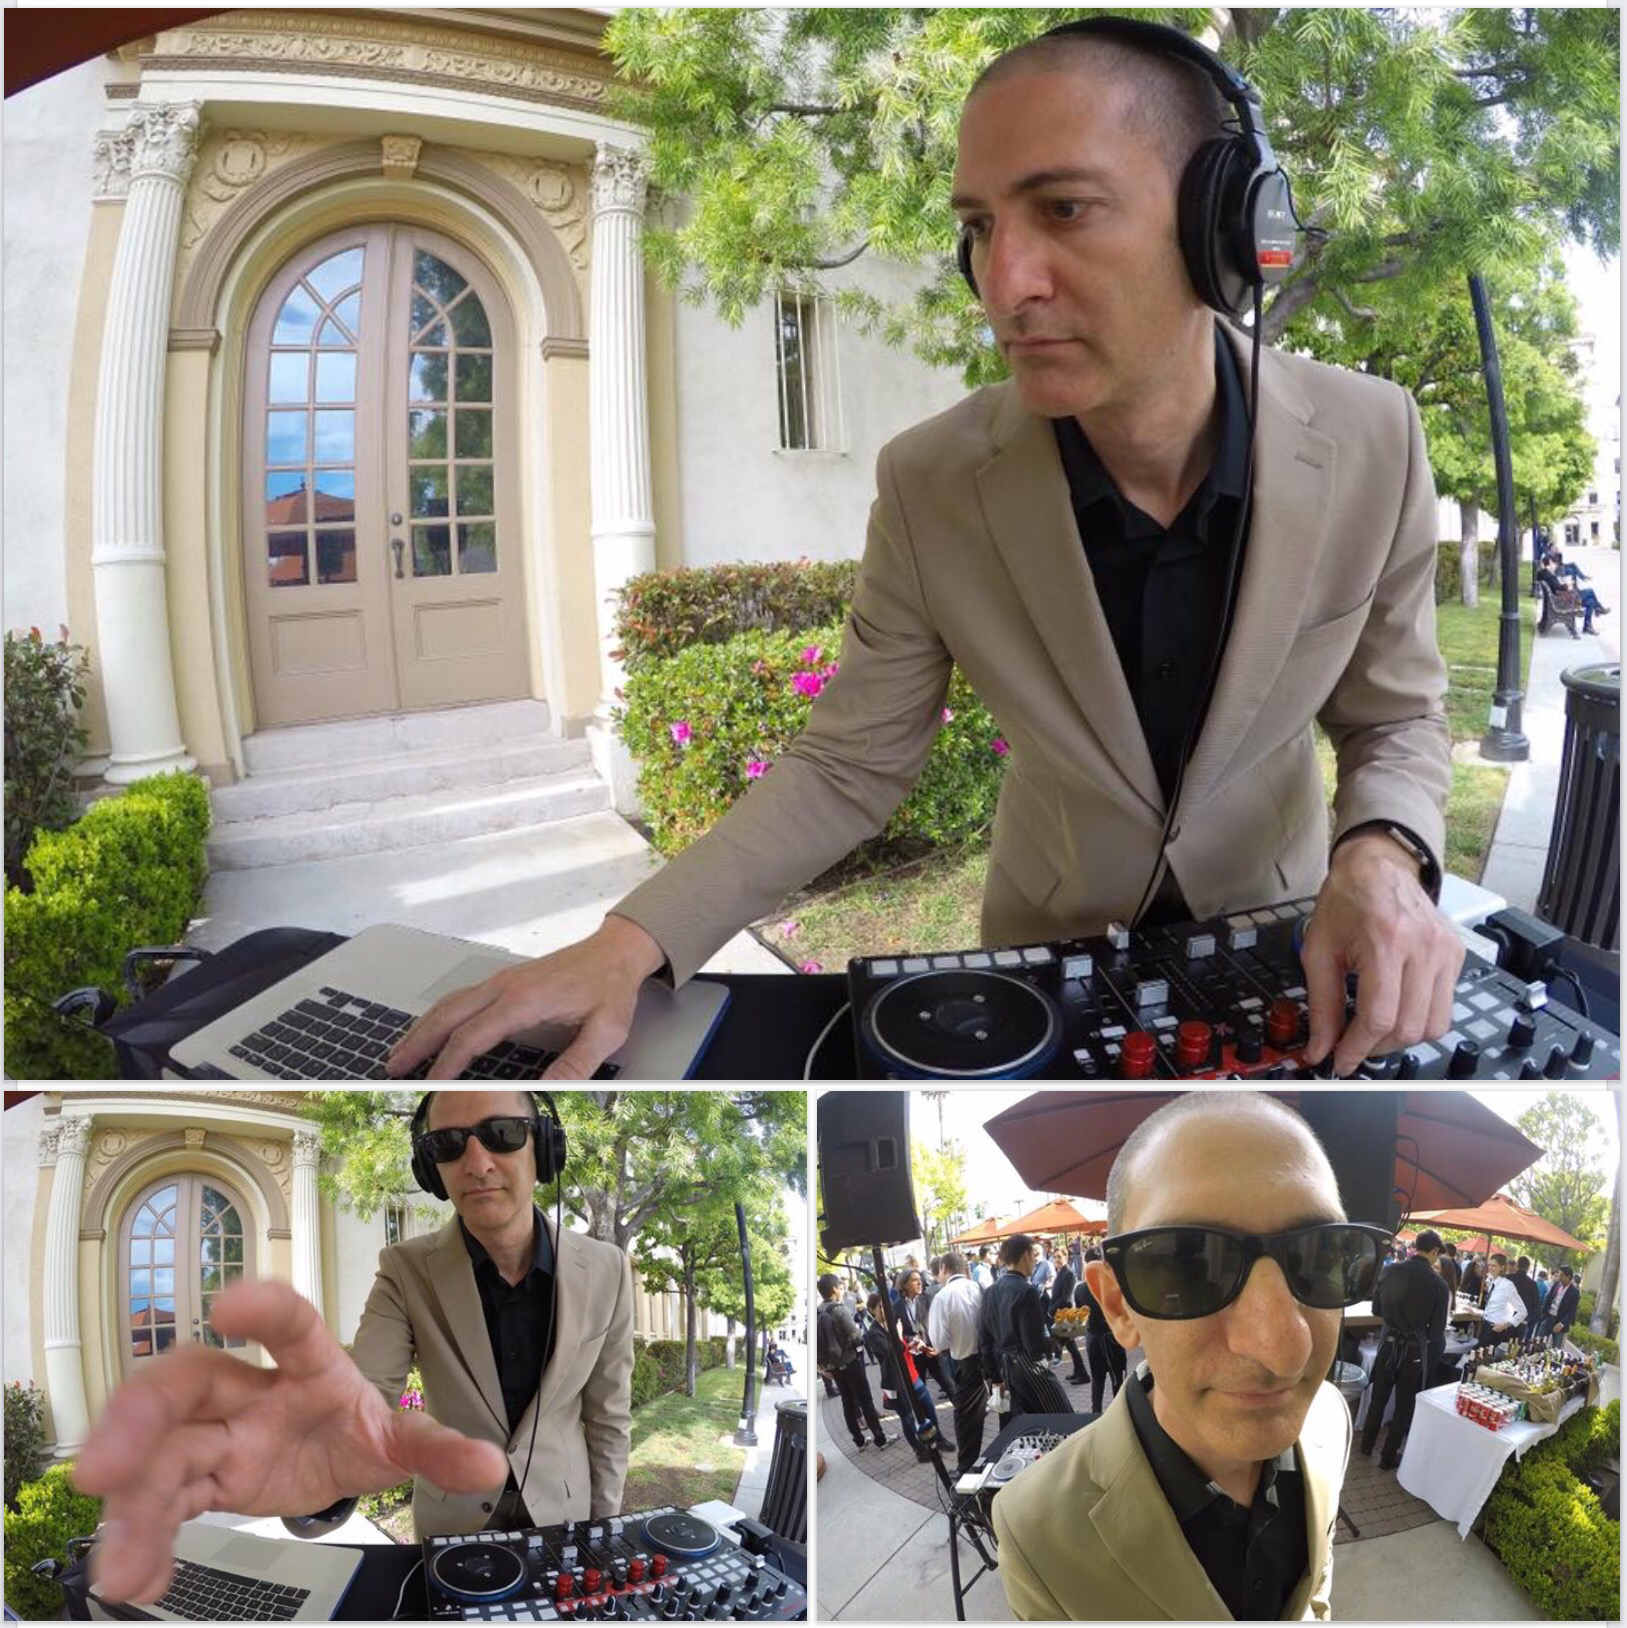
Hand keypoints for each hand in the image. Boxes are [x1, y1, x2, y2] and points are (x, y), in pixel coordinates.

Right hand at [73, 1281, 505, 1604]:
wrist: (330, 1454)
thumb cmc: (353, 1424)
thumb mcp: (399, 1439)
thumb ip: (437, 1448)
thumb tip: (489, 1463)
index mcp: (311, 1364)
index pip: (291, 1323)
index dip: (262, 1307)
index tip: (228, 1305)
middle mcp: (250, 1389)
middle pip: (188, 1380)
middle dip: (141, 1414)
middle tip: (105, 1465)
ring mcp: (216, 1432)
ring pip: (160, 1451)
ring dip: (131, 1504)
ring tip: (119, 1561)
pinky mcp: (197, 1476)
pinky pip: (160, 1501)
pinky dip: (143, 1538)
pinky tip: (135, 1574)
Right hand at [387, 915, 665, 1079]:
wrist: (615, 952)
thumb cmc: (610, 988)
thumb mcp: (605, 1032)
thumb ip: (576, 1063)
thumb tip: (545, 1089)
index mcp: (524, 1000)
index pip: (473, 1035)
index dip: (447, 1062)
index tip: (429, 1083)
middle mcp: (505, 986)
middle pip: (447, 1015)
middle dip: (417, 1042)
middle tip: (392, 1067)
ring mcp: (502, 980)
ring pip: (450, 1003)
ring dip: (422, 1027)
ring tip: (401, 1052)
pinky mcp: (505, 980)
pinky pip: (461, 997)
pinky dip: (439, 1015)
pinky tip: (432, 1029)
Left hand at [1301, 833, 1463, 1075]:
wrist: (1377, 866)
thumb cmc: (1345, 902)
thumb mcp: (1319, 950)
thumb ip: (1321, 1004)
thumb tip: (1320, 1048)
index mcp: (1386, 941)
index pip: (1379, 1016)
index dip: (1357, 1048)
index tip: (1340, 1061)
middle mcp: (1425, 947)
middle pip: (1409, 1027)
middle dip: (1376, 1048)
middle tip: (1352, 1047)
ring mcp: (1447, 951)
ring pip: (1435, 1025)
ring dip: (1401, 1039)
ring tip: (1373, 1031)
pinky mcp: (1457, 955)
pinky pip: (1446, 1007)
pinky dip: (1419, 1019)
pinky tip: (1395, 1008)